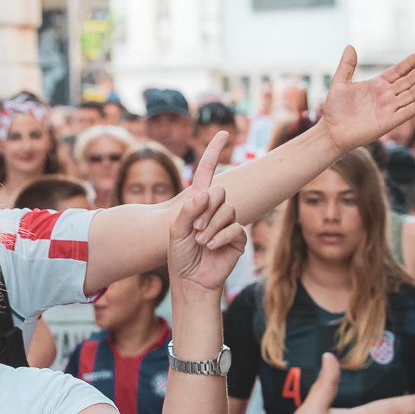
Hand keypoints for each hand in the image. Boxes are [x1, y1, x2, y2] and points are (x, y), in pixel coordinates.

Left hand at [168, 132, 245, 294]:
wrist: (191, 280)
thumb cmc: (180, 256)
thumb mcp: (176, 232)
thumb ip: (188, 211)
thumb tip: (203, 193)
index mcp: (198, 204)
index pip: (206, 174)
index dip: (213, 153)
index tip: (223, 133)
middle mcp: (214, 210)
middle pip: (219, 192)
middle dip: (206, 210)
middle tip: (196, 229)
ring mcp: (228, 223)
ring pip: (228, 210)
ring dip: (212, 226)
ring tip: (201, 241)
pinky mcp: (238, 238)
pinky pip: (235, 227)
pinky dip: (221, 236)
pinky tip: (211, 247)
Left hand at [319, 47, 414, 152]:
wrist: (331, 131)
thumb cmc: (335, 109)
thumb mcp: (339, 83)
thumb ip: (347, 66)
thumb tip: (350, 46)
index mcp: (377, 85)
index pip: (398, 71)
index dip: (410, 63)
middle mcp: (386, 96)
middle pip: (408, 81)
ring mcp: (389, 109)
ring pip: (411, 95)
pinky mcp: (389, 122)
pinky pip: (405, 113)